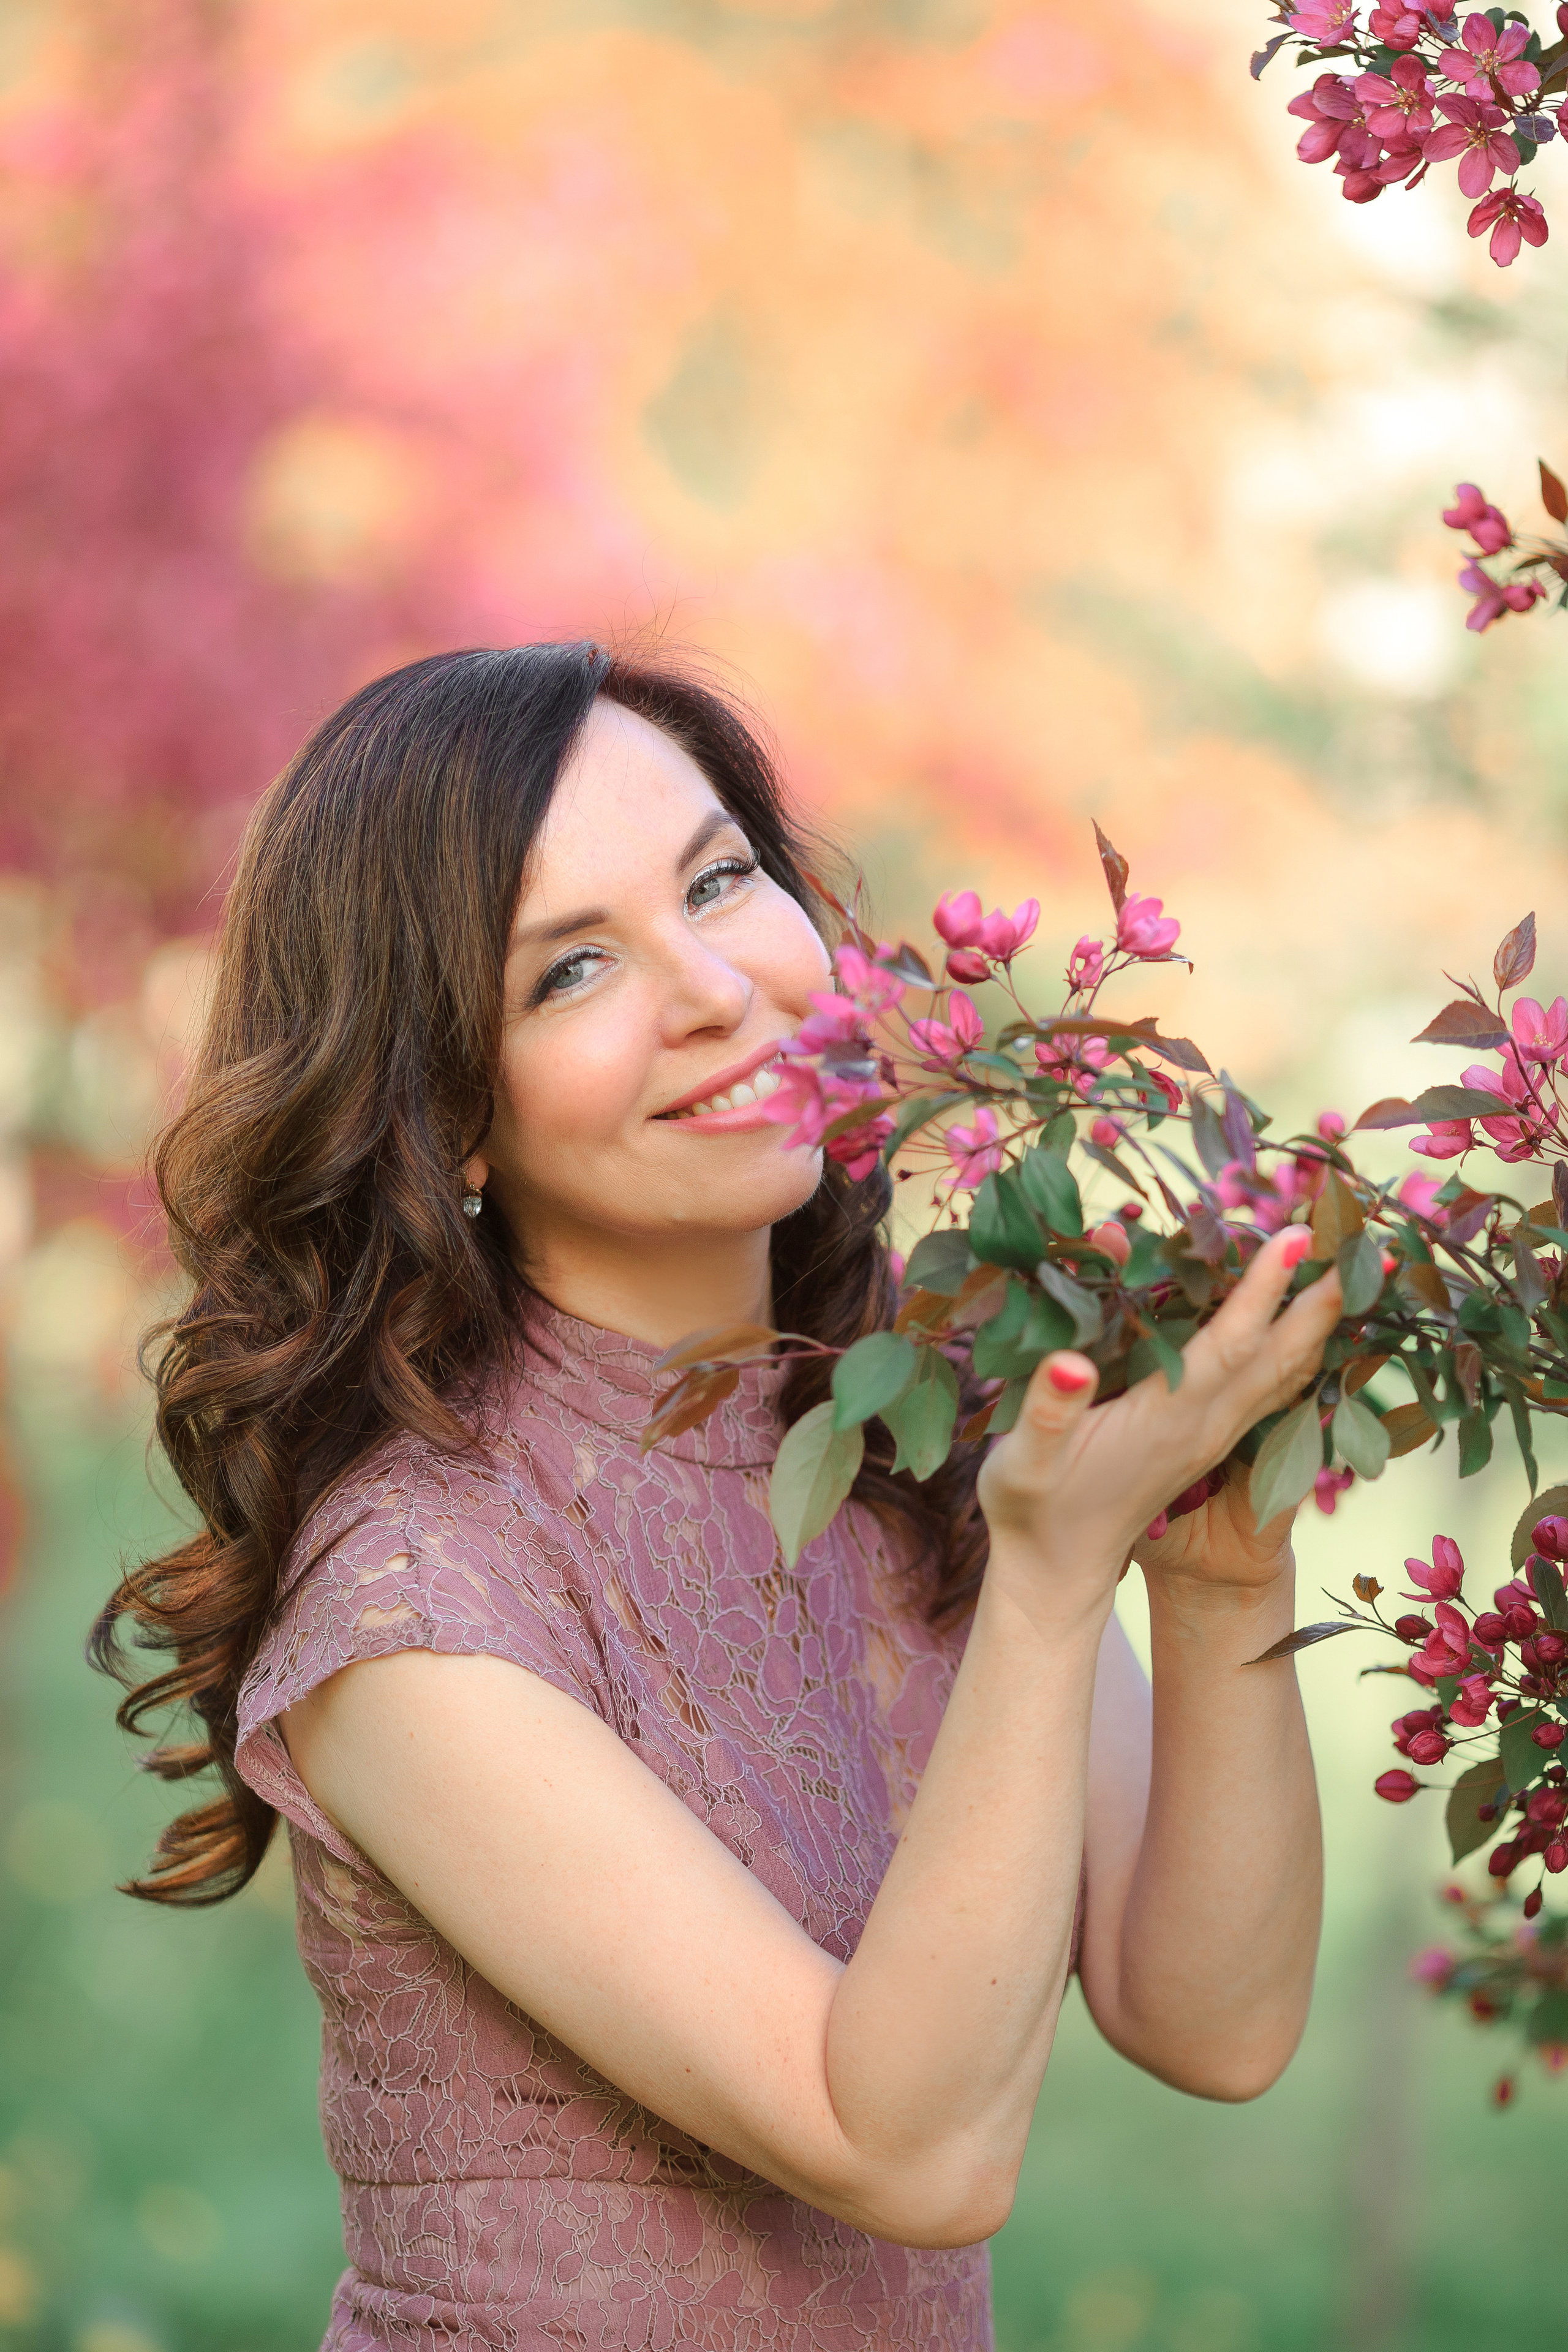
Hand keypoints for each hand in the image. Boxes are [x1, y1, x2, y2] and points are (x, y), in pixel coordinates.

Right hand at [976, 1228, 1341, 1617]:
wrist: (1057, 1574)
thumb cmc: (1032, 1512)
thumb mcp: (1024, 1464)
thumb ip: (1048, 1412)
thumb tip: (1068, 1363)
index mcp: (1166, 1421)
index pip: (1229, 1343)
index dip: (1261, 1289)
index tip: (1295, 1236)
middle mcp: (1205, 1427)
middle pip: (1281, 1357)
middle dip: (1324, 1300)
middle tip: (1372, 1247)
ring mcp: (1212, 1436)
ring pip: (1286, 1374)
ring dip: (1323, 1322)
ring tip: (1357, 1273)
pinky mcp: (1208, 1442)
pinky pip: (1272, 1389)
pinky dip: (1299, 1349)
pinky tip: (1311, 1327)